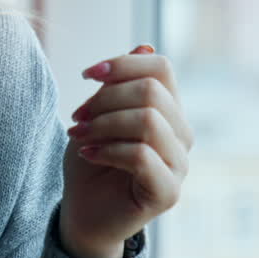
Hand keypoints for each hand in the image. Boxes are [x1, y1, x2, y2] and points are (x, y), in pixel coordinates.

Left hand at [58, 45, 193, 257]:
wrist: (83, 213)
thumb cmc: (91, 160)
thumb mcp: (98, 114)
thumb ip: (120, 85)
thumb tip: (145, 45)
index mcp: (168, 110)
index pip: (161, 67)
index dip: (123, 63)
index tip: (88, 75)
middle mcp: (181, 135)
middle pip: (152, 91)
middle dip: (106, 98)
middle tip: (77, 116)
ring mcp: (179, 164)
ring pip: (148, 121)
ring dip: (104, 124)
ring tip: (78, 134)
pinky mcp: (169, 192)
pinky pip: (142, 156)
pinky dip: (107, 150)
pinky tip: (87, 153)